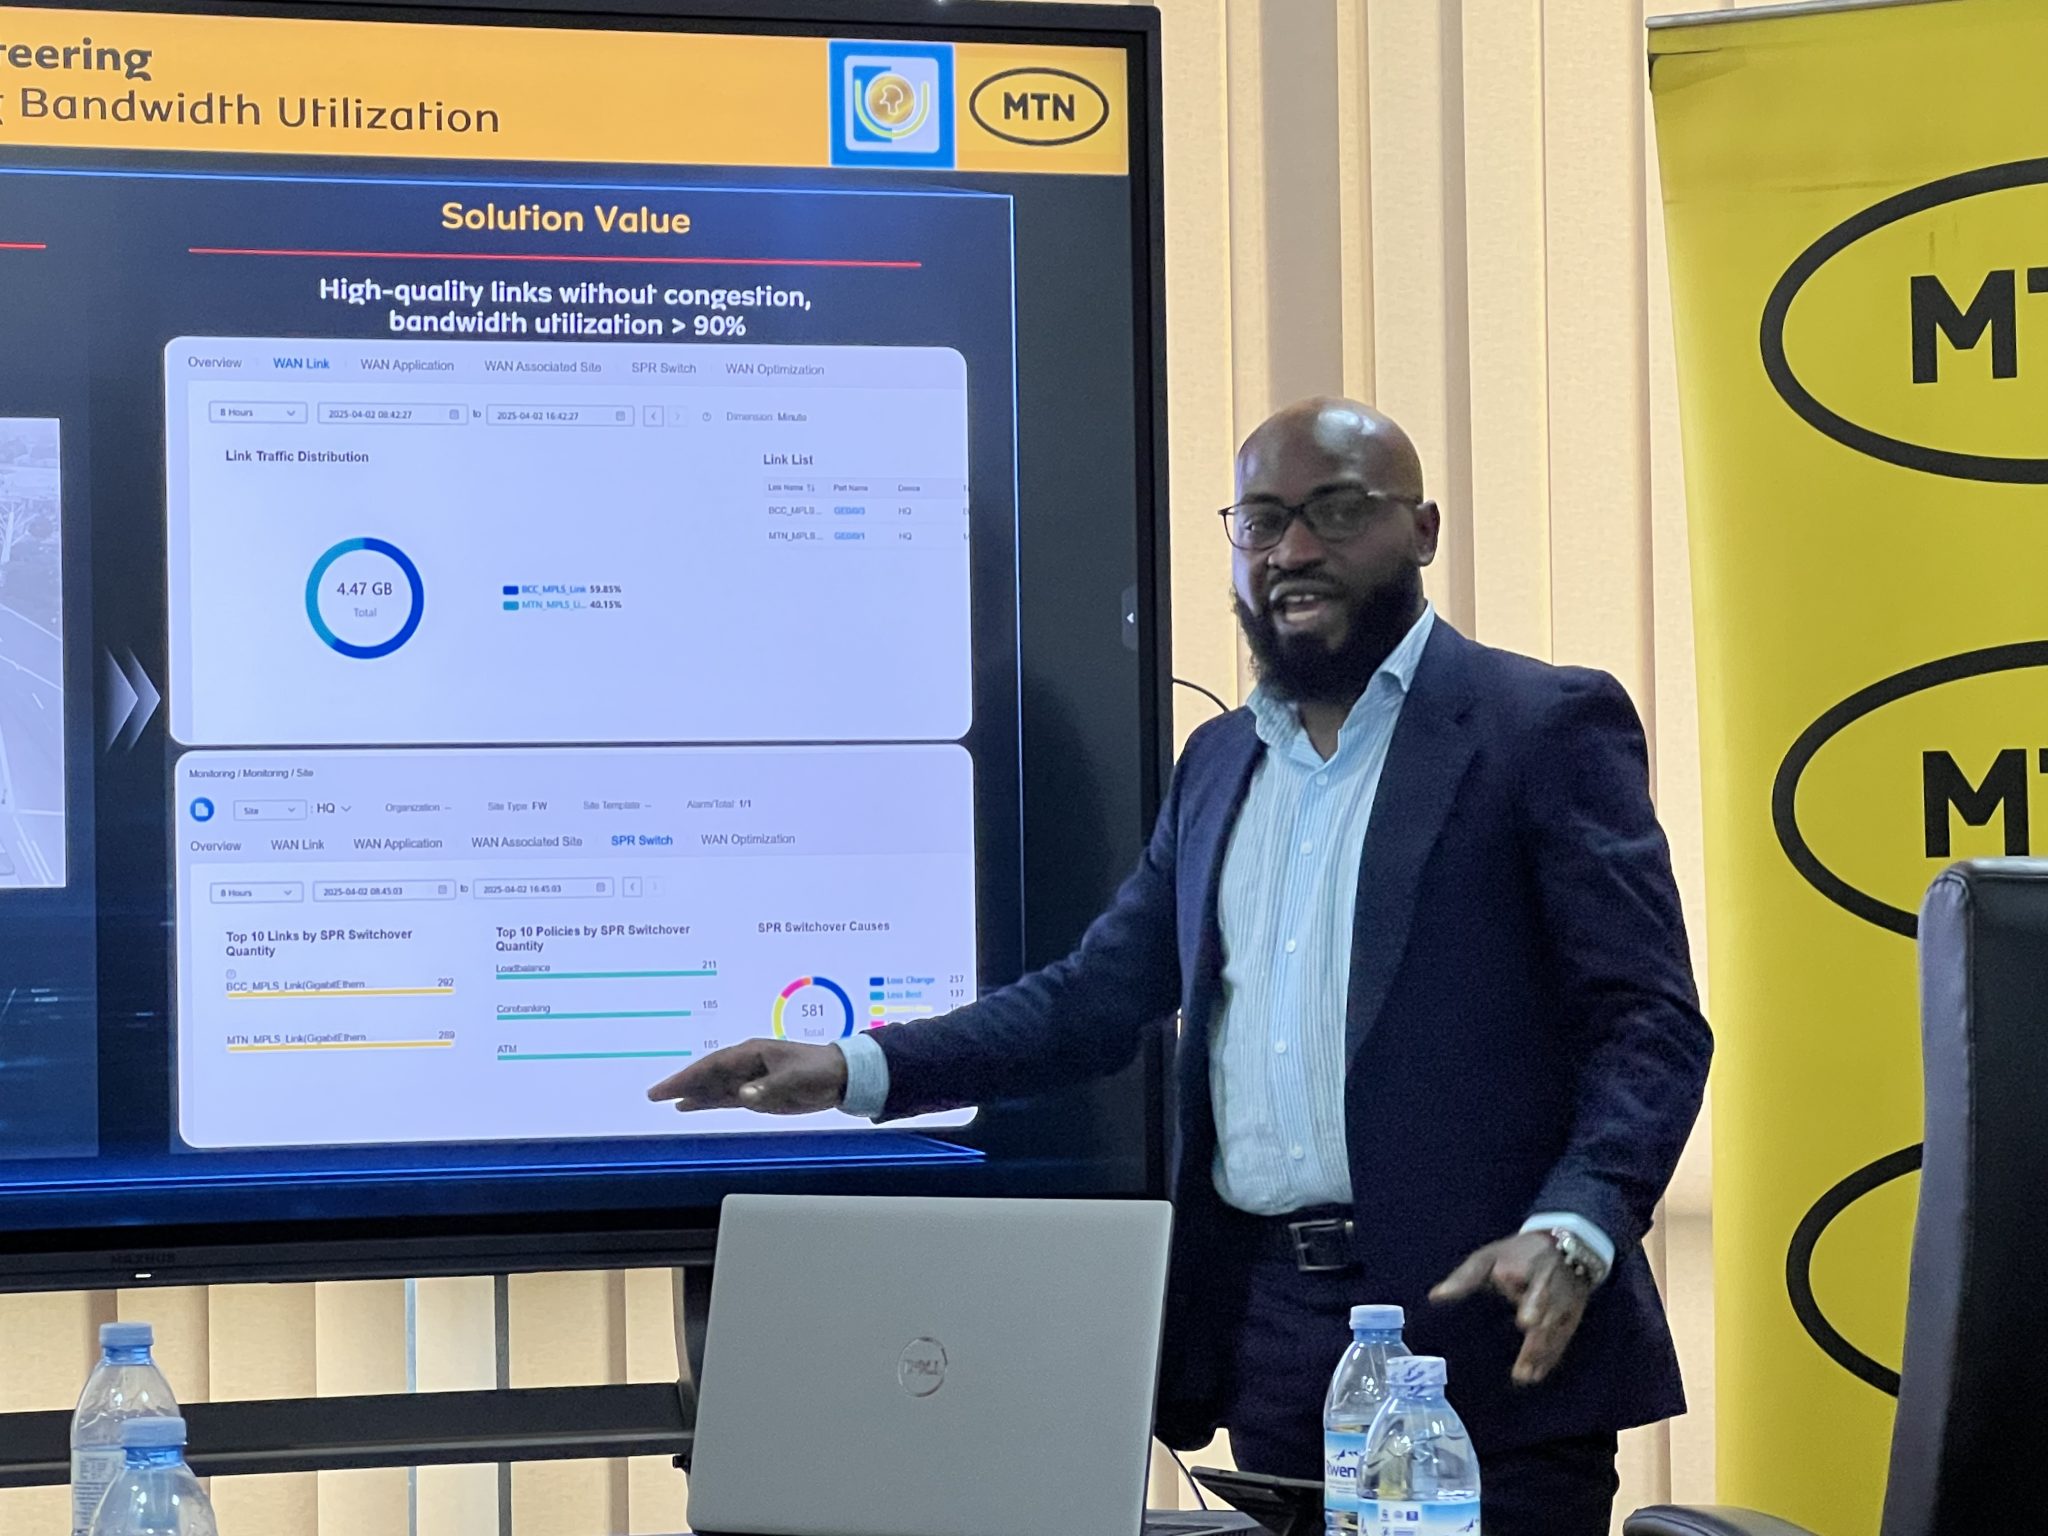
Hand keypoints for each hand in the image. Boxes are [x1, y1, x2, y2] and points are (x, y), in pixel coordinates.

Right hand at [646, 1039, 848, 1114]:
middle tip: (653, 1095)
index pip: (712, 1066)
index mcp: (752, 1053)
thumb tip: (742, 1095)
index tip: (666, 1088)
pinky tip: (688, 1106)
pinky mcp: (755, 1093)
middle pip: (706, 1074)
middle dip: (681, 1083)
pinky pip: (724, 1097)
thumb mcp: (796, 1079)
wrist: (841, 1077)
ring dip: (689, 1093)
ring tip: (664, 1100)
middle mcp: (745, 1064)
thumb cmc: (819, 1071)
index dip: (688, 1077)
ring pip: (712, 1086)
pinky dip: (705, 1101)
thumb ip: (769, 1088)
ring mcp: (749, 1078)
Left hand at [1429, 1231, 1591, 1386]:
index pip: (1534, 1287)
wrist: (1569, 1248)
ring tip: (1524, 1376)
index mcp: (1532, 1269)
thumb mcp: (1489, 1257)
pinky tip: (1537, 1375)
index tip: (1526, 1322)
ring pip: (1554, 1332)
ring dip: (1540, 1355)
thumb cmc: (1518, 1253)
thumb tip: (1435, 1297)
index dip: (1533, 1304)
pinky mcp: (1571, 1319)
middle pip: (1547, 1317)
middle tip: (1523, 1365)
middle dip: (1537, 1339)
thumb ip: (1464, 1278)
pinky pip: (1562, 1340)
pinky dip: (1551, 1358)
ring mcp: (1564, 1306)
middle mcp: (1551, 1289)